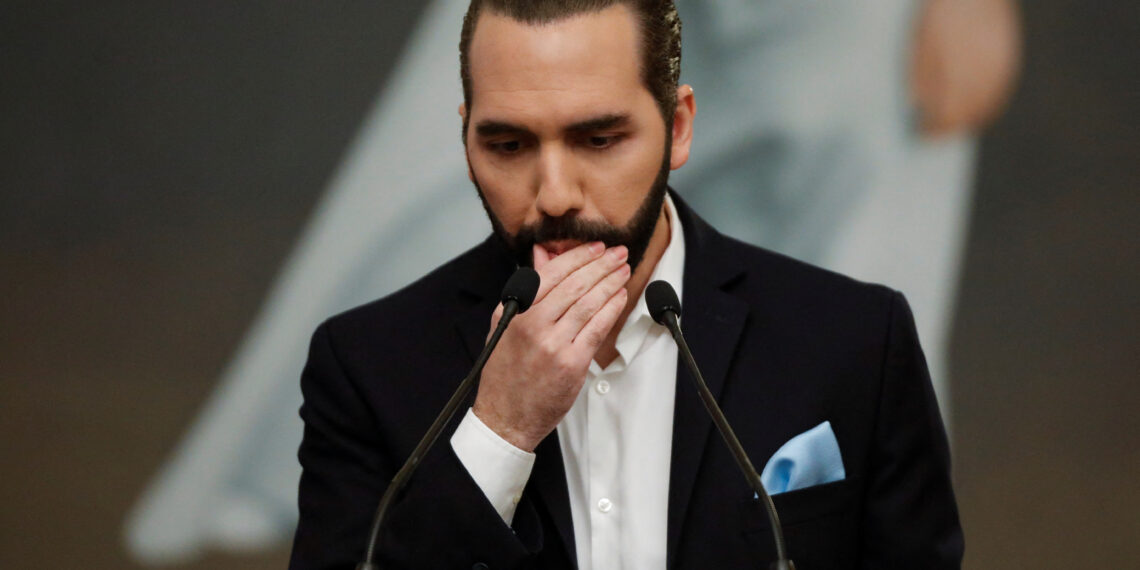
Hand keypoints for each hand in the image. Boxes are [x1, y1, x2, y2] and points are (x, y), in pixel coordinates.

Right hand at [473, 241, 629, 450]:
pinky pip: (597, 329)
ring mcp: (553, 345)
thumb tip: (543, 256)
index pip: (552, 272)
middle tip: (619, 254)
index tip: (597, 247)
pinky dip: (611, 309)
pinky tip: (620, 297)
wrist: (505, 415)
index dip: (579, 256)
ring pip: (589, 304)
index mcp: (516, 310)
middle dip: (602, 265)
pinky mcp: (572, 364)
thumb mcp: (505, 323)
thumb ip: (526, 289)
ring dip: (611, 283)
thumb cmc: (505, 368)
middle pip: (575, 285)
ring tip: (624, 272)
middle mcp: (533, 324)